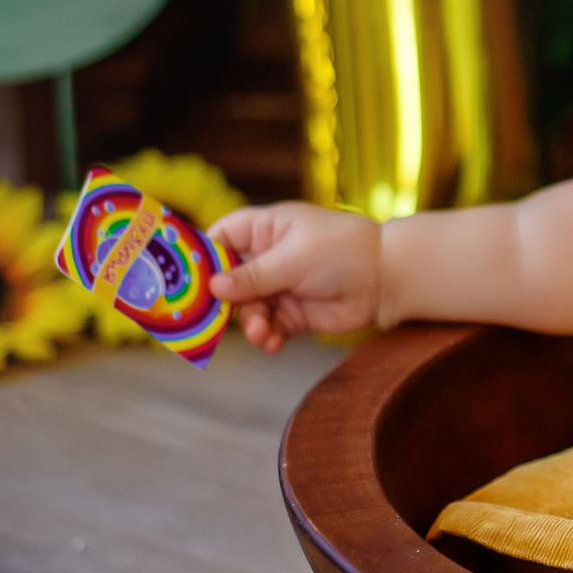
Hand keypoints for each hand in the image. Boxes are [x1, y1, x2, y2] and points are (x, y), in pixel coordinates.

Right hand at [209, 203, 382, 352]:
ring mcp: (278, 287)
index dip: (201, 258)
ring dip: (249, 323)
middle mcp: (266, 258)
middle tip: (216, 320)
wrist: (387, 279)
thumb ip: (254, 275)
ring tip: (262, 332)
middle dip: (222, 303)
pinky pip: (268, 328)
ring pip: (245, 310)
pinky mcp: (292, 314)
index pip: (220, 239)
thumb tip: (213, 287)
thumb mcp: (293, 258)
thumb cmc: (342, 251)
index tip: (185, 281)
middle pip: (226, 282)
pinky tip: (273, 342)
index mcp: (264, 230)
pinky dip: (267, 337)